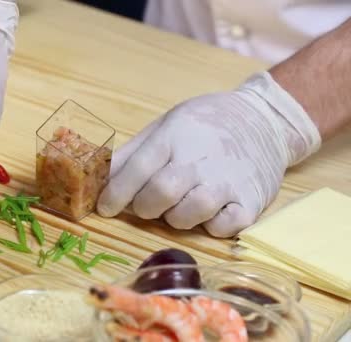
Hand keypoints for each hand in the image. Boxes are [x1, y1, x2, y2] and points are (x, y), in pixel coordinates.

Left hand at [97, 72, 320, 236]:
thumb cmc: (205, 124)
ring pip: (187, 216)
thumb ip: (134, 152)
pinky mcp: (251, 202)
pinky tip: (209, 213)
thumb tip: (100, 177)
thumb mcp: (166, 125)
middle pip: (160, 195)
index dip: (116, 193)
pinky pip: (221, 228)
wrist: (265, 120)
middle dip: (144, 207)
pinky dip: (210, 226)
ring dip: (175, 218)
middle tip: (146, 205)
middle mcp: (200, 159)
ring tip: (179, 205)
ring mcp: (228, 182)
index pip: (137, 169)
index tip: (104, 208)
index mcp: (175, 137)